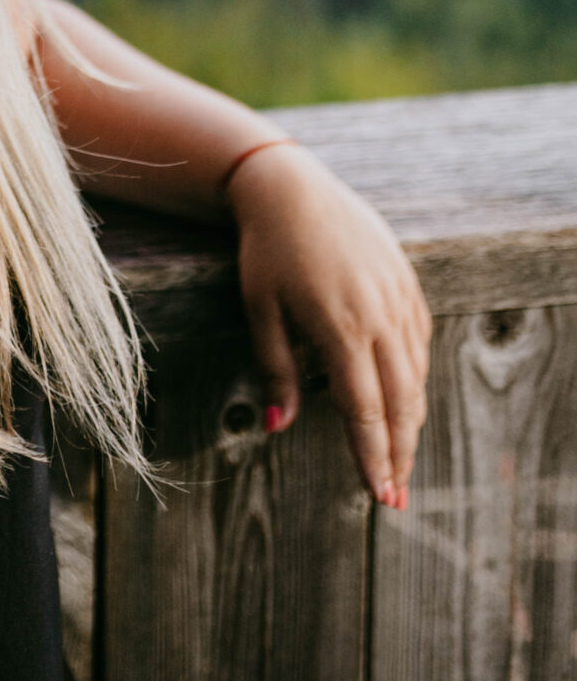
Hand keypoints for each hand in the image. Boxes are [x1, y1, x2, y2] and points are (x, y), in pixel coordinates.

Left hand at [227, 140, 430, 508]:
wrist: (290, 185)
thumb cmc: (266, 248)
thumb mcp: (260, 308)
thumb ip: (275, 368)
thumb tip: (277, 425)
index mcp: (341, 328)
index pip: (365, 410)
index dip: (373, 456)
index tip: (379, 495)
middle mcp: (379, 316)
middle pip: (401, 402)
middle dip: (400, 453)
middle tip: (397, 496)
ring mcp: (398, 296)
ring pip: (416, 374)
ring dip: (412, 421)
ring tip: (402, 458)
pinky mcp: (406, 279)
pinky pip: (420, 340)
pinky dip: (416, 376)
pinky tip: (406, 398)